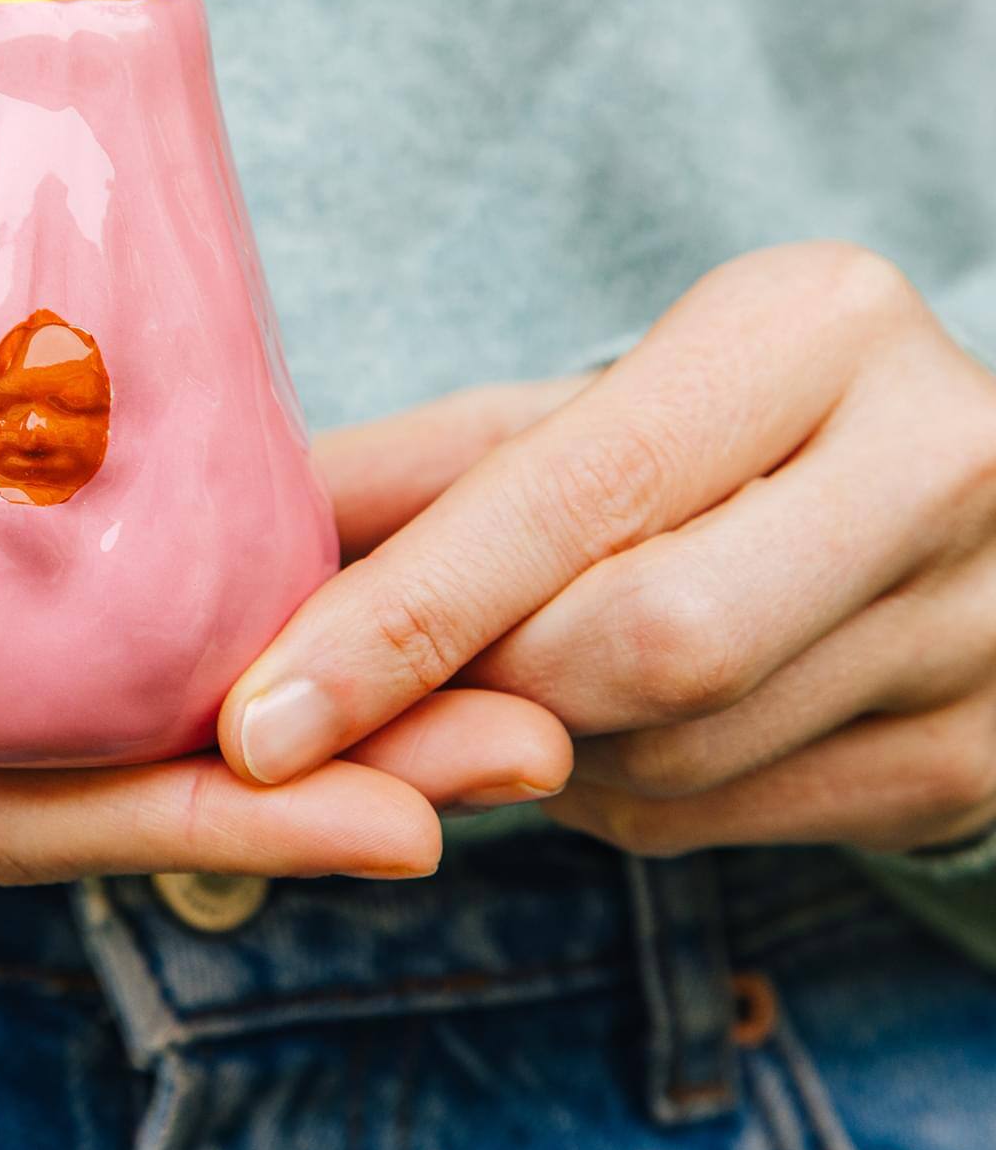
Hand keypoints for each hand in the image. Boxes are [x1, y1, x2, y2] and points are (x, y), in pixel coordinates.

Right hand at [0, 234, 570, 893]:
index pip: (16, 826)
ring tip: (492, 679)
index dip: (211, 823)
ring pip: (108, 719)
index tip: (405, 816)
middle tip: (529, 748)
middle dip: (317, 780)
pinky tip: (327, 591)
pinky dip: (197, 624)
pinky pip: (66, 635)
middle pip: (106, 788)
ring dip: (292, 705)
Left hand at [218, 241, 995, 855]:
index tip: (260, 722)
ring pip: (674, 754)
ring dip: (537, 751)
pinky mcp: (982, 755)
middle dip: (472, 692)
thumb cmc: (724, 436)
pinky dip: (614, 796)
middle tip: (365, 706)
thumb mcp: (587, 408)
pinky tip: (606, 730)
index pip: (574, 495)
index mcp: (811, 328)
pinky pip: (723, 822)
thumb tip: (229, 540)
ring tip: (512, 681)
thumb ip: (420, 472)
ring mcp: (983, 624)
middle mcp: (934, 461)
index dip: (400, 620)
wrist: (964, 507)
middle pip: (641, 644)